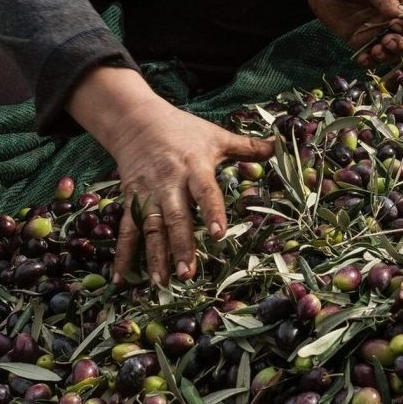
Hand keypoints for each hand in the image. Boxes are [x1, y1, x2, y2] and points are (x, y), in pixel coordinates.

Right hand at [67, 67, 273, 284]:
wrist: (136, 121)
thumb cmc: (183, 130)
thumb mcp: (215, 135)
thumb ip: (247, 146)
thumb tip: (279, 145)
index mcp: (194, 166)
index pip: (205, 191)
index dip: (212, 212)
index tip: (218, 234)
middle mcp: (169, 183)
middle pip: (175, 217)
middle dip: (180, 245)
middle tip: (187, 273)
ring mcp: (148, 193)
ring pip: (150, 228)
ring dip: (155, 256)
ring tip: (161, 282)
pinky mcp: (131, 200)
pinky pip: (127, 230)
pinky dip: (124, 255)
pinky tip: (123, 278)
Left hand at [289, 0, 402, 66]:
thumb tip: (398, 16)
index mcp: (401, 0)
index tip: (396, 24)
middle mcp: (393, 18)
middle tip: (387, 41)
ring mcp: (378, 31)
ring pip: (393, 52)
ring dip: (388, 56)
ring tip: (375, 51)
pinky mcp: (361, 41)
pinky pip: (372, 57)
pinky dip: (371, 62)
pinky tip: (363, 59)